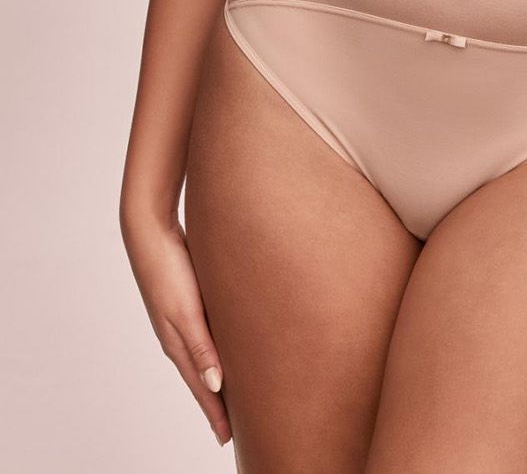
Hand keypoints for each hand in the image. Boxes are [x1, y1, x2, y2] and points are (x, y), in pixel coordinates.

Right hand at [120, 207, 230, 447]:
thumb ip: (201, 347)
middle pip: (203, 376)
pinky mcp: (188, 299)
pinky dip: (216, 349)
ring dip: (218, 376)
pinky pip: (206, 334)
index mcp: (177, 342)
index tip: (229, 438)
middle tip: (235, 425)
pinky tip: (226, 347)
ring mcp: (182, 317)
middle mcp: (179, 333)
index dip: (216, 413)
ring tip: (233, 393)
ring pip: (205, 355)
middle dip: (218, 402)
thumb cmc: (167, 269)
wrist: (150, 229)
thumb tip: (217, 386)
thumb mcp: (185, 311)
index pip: (202, 387)